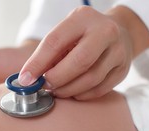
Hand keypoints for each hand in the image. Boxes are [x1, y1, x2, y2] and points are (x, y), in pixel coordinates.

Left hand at [18, 6, 148, 99]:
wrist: (119, 32)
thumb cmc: (84, 35)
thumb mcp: (67, 33)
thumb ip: (50, 53)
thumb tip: (30, 78)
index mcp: (84, 18)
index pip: (55, 41)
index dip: (37, 63)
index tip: (26, 79)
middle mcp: (105, 32)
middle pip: (79, 62)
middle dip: (57, 78)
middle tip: (45, 86)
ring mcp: (118, 51)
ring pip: (90, 79)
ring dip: (68, 90)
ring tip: (57, 90)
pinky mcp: (123, 70)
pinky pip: (99, 89)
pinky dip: (82, 95)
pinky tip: (73, 92)